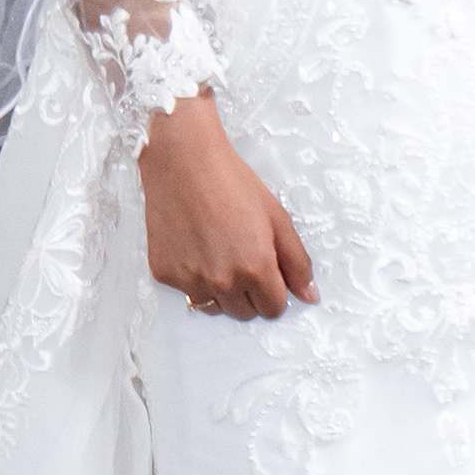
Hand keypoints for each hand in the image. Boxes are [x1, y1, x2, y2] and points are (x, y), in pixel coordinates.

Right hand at [142, 98, 316, 317]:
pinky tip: (196, 244)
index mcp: (255, 268)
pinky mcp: (164, 274)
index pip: (273, 309)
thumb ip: (297, 262)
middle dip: (251, 294)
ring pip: (214, 307)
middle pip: (244, 313)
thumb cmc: (232, 182)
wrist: (183, 162)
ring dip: (222, 291)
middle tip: (245, 260)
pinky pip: (187, 289)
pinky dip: (193, 275)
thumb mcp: (277, 218)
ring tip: (220, 254)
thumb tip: (309, 296)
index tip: (270, 276)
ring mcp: (190, 280)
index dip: (276, 293)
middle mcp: (222, 281)